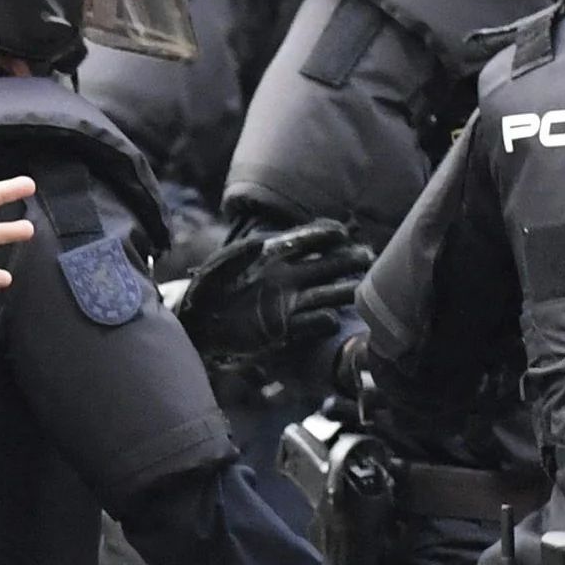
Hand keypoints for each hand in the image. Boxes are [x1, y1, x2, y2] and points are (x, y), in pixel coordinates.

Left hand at [168, 221, 370, 368]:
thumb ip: (239, 257)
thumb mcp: (217, 269)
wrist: (195, 328)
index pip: (304, 241)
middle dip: (346, 261)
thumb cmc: (205, 292)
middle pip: (324, 267)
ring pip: (324, 295)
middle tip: (369, 257)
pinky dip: (319, 323)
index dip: (323, 235)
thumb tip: (261, 243)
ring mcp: (287, 305)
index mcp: (272, 257)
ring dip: (343, 292)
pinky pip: (307, 326)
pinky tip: (332, 319)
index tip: (342, 232)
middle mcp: (286, 279)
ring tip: (364, 290)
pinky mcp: (283, 331)